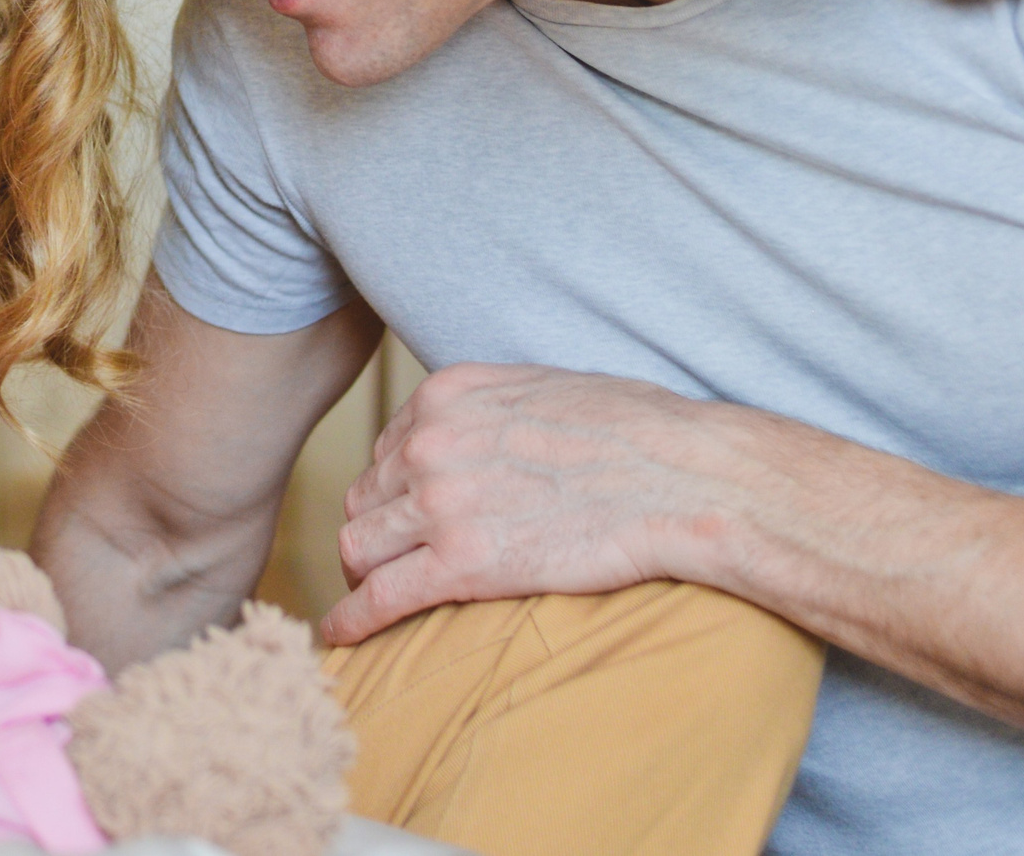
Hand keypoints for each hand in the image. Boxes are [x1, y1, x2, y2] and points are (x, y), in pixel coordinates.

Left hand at [323, 364, 733, 645]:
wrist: (682, 479)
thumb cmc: (634, 434)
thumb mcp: (541, 389)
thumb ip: (487, 408)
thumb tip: (470, 430)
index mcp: (446, 396)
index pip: (385, 450)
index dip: (396, 489)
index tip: (408, 517)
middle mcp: (429, 443)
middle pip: (365, 500)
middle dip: (378, 532)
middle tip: (396, 562)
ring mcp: (441, 504)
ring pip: (359, 547)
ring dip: (365, 574)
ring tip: (375, 597)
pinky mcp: (463, 565)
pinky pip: (380, 598)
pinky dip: (351, 621)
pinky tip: (341, 636)